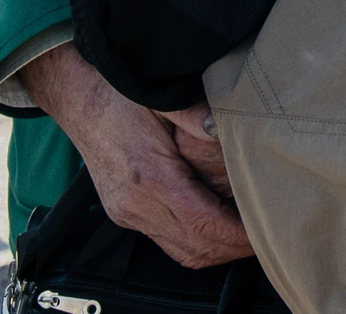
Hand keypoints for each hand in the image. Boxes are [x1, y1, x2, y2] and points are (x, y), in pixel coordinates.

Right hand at [19, 43, 252, 267]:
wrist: (76, 97)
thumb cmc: (119, 93)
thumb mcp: (162, 96)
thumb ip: (196, 115)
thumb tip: (224, 127)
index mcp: (150, 178)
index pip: (203, 224)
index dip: (239, 235)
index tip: (267, 231)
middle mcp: (136, 204)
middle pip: (194, 248)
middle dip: (234, 248)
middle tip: (268, 235)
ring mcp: (127, 212)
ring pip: (180, 252)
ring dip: (216, 250)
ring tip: (249, 234)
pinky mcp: (124, 212)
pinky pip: (166, 241)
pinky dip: (196, 242)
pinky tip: (219, 226)